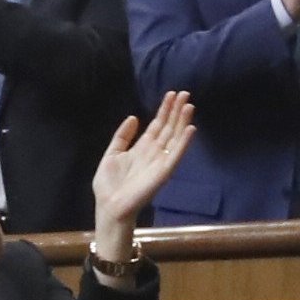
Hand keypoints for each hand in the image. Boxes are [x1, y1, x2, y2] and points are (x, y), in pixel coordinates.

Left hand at [87, 91, 196, 257]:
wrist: (109, 206)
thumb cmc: (108, 185)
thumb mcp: (111, 154)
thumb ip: (122, 136)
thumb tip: (133, 117)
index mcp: (142, 148)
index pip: (157, 125)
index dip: (164, 110)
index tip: (171, 94)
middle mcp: (154, 152)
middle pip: (168, 128)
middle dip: (176, 111)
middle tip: (185, 93)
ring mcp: (161, 162)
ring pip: (175, 137)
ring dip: (182, 121)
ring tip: (189, 105)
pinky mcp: (164, 172)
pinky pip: (176, 155)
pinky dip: (184, 142)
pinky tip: (191, 128)